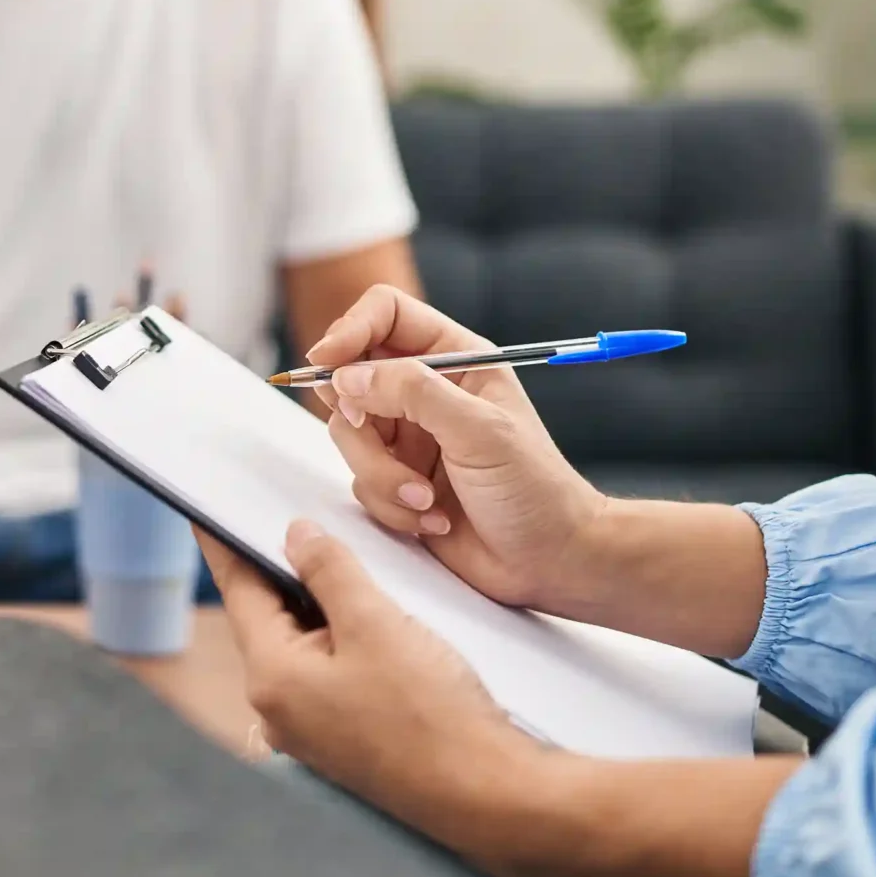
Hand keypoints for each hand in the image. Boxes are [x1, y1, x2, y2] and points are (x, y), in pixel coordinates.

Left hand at [203, 526, 540, 840]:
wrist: (486, 795)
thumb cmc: (432, 715)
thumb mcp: (377, 624)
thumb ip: (330, 571)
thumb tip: (296, 536)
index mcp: (272, 679)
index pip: (240, 591)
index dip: (225, 543)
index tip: (203, 511)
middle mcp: (279, 709)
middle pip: (269, 618)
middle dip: (283, 569)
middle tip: (293, 520)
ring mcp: (309, 730)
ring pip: (302, 645)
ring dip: (320, 604)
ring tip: (344, 561)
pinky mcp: (342, 739)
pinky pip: (327, 672)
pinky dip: (340, 638)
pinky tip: (369, 617)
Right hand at [311, 286, 607, 611]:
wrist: (549, 561)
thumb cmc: (535, 489)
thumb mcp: (480, 429)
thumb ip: (413, 393)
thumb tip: (347, 376)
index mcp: (456, 359)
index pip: (386, 315)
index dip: (350, 331)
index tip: (326, 362)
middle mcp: (426, 393)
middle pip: (352, 376)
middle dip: (358, 417)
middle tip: (372, 433)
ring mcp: (408, 438)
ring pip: (349, 434)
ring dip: (381, 474)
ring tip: (425, 499)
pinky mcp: (397, 480)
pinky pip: (360, 482)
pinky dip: (390, 505)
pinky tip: (433, 520)